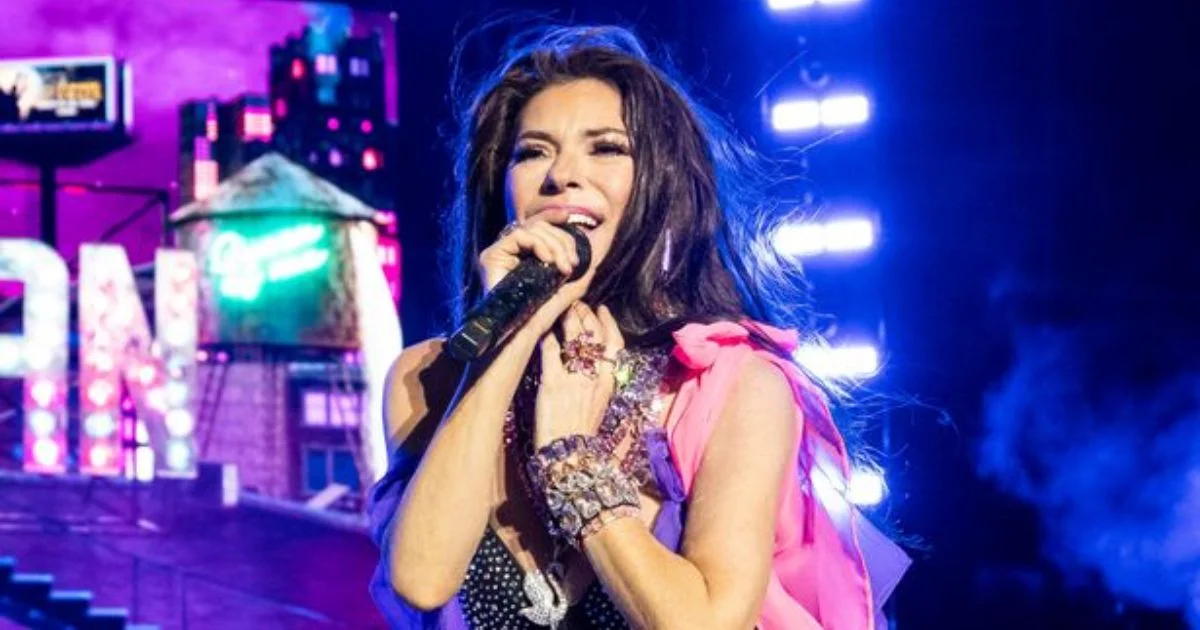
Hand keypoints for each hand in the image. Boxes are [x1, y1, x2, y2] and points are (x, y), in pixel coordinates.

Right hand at [477, 220, 593, 342]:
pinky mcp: (492, 255)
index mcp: (524, 255)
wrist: (522, 333)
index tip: (570, 219)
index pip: (538, 226)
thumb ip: (578, 278)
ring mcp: (500, 252)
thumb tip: (593, 263)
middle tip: (572, 263)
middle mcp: (510, 251)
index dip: (553, 219)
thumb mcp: (565, 292)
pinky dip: (538, 244)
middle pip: (538, 225)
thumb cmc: (540, 316)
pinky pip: (518, 235)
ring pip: (531, 228)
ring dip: (554, 244)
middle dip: (562, 240)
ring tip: (563, 266)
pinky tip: (548, 261)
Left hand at [534, 302, 624, 448]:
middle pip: (594, 334)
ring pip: (574, 337)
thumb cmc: (582, 433)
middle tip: (575, 304)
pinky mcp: (551, 383)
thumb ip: (598, 382)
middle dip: (585, 314)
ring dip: (568, 319)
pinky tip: (543, 333)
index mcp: (608, 382)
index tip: (601, 309)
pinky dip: (547, 338)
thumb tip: (592, 363)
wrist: (569, 457)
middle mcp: (594, 377)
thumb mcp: (599, 405)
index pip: (614, 343)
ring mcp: (573, 378)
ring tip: (561, 309)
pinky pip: (550, 351)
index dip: (608, 322)